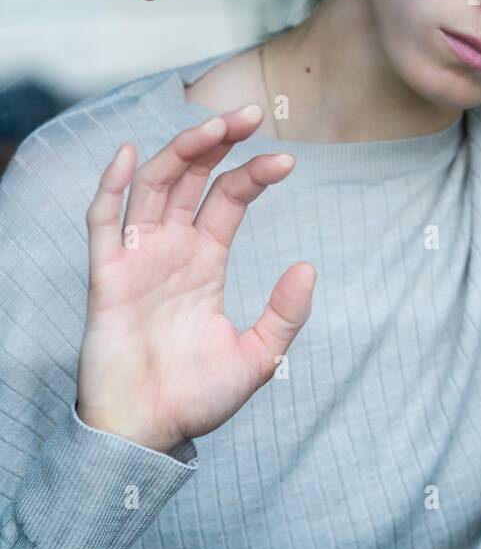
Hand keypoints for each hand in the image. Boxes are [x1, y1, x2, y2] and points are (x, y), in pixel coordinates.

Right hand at [77, 107, 314, 455]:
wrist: (148, 435)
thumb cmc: (195, 396)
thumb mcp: (257, 357)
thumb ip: (285, 314)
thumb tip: (308, 267)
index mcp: (205, 259)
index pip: (228, 197)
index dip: (254, 173)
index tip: (288, 161)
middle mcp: (171, 248)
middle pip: (192, 176)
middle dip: (218, 141)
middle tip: (251, 113)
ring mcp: (138, 257)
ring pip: (155, 185)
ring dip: (180, 150)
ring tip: (213, 126)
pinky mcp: (108, 276)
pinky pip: (103, 221)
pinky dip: (112, 185)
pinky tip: (130, 154)